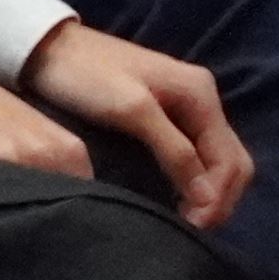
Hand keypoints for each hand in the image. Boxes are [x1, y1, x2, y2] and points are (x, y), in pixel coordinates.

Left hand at [16, 19, 252, 229]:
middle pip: (231, 161)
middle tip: (192, 231)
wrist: (47, 48)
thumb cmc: (86, 76)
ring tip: (187, 222)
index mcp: (200, 95)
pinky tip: (178, 200)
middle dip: (219, 199)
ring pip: (216, 160)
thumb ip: (173, 150)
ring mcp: (185, 107)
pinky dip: (194, 181)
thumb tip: (207, 197)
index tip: (192, 228)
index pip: (230, 159)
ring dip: (210, 194)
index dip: (217, 199)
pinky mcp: (165, 115)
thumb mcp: (131, 111)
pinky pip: (195, 154)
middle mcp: (202, 99)